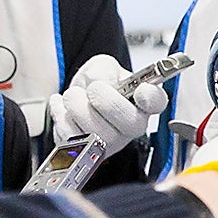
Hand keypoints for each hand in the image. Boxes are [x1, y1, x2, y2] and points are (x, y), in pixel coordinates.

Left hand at [47, 55, 168, 148]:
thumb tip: (99, 82)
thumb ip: (104, 69)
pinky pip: (71, 137)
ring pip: (95, 131)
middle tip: (93, 89)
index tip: (141, 90)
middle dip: (104, 99)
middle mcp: (132, 125)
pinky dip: (60, 116)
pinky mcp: (87, 152)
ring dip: (76, 105)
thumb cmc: (96, 84)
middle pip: (129, 122)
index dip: (150, 98)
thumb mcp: (103, 66)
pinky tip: (63, 108)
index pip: (156, 102)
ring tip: (73, 96)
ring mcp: (111, 142)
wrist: (76, 99)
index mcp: (143, 101)